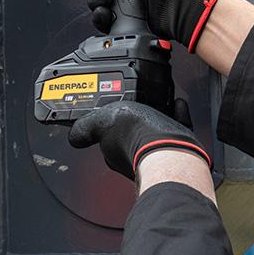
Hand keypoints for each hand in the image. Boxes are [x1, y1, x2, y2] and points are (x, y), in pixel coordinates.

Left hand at [68, 100, 210, 180]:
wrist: (171, 150)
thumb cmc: (137, 137)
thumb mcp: (102, 121)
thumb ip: (86, 127)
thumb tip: (73, 135)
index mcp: (114, 151)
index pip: (105, 137)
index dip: (108, 125)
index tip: (112, 112)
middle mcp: (135, 155)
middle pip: (131, 133)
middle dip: (135, 118)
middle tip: (138, 101)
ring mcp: (158, 152)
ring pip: (155, 131)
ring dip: (157, 114)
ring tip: (159, 99)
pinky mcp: (180, 148)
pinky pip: (177, 127)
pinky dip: (177, 114)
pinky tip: (177, 104)